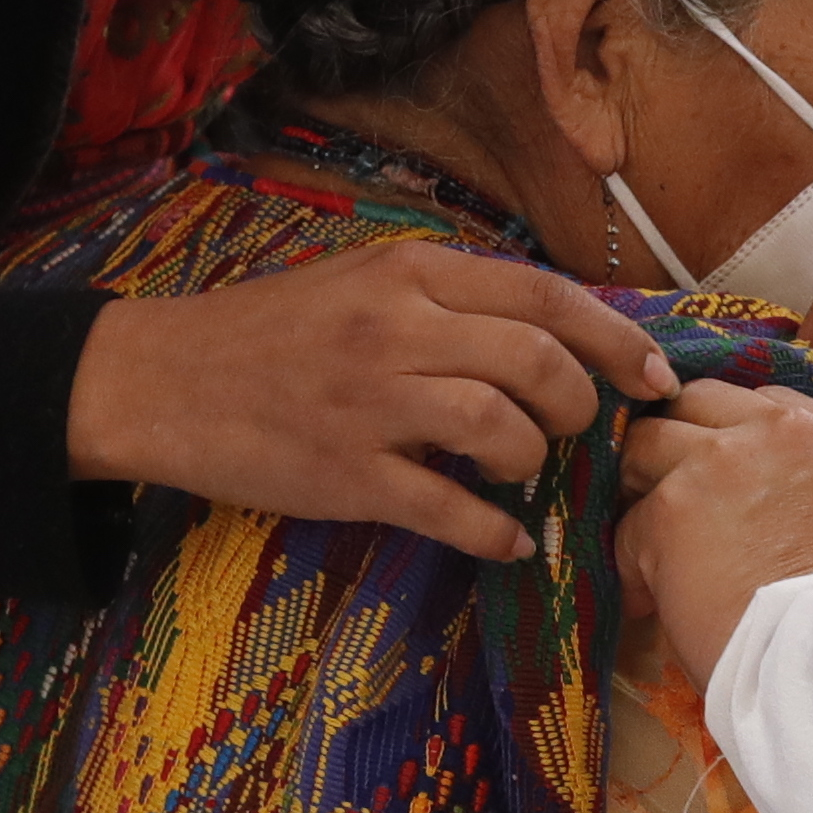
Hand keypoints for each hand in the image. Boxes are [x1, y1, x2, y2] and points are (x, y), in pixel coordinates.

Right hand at [66, 243, 673, 562]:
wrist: (159, 379)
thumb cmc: (272, 332)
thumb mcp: (364, 282)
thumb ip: (450, 298)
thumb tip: (554, 332)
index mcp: (411, 274)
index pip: (545, 296)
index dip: (615, 339)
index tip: (653, 377)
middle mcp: (397, 329)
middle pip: (538, 361)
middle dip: (580, 403)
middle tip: (575, 429)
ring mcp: (371, 404)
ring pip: (501, 428)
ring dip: (536, 459)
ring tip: (525, 470)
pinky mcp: (346, 475)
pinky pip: (450, 510)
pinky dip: (497, 531)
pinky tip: (508, 539)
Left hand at [615, 380, 812, 677]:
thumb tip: (762, 490)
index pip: (766, 403)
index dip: (738, 436)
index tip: (730, 476)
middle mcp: (782, 431)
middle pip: (701, 401)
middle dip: (683, 442)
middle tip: (680, 496)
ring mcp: (721, 459)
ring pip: (649, 442)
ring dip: (646, 489)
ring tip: (657, 541)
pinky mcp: (672, 504)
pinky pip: (629, 519)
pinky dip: (634, 561)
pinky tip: (653, 598)